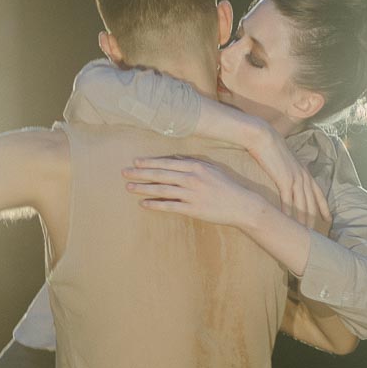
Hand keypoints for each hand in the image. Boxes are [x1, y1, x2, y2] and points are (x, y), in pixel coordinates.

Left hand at [122, 156, 262, 227]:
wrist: (241, 205)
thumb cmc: (225, 186)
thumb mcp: (210, 169)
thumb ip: (191, 163)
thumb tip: (174, 158)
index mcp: (195, 166)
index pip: (167, 163)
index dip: (150, 163)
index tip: (136, 162)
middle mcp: (192, 178)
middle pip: (161, 174)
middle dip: (141, 173)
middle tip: (124, 173)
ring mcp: (192, 194)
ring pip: (162, 189)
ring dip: (143, 188)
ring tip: (129, 188)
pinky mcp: (193, 209)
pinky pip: (170, 206)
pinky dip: (155, 205)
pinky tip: (143, 204)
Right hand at [247, 127, 330, 228]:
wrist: (264, 138)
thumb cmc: (272, 149)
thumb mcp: (287, 160)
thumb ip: (291, 170)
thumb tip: (289, 178)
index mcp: (305, 172)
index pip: (319, 193)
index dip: (324, 207)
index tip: (328, 218)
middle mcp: (304, 176)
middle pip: (311, 203)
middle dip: (314, 219)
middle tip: (315, 234)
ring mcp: (295, 178)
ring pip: (302, 204)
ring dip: (302, 220)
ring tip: (303, 234)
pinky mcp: (284, 180)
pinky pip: (288, 200)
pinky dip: (288, 213)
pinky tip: (288, 222)